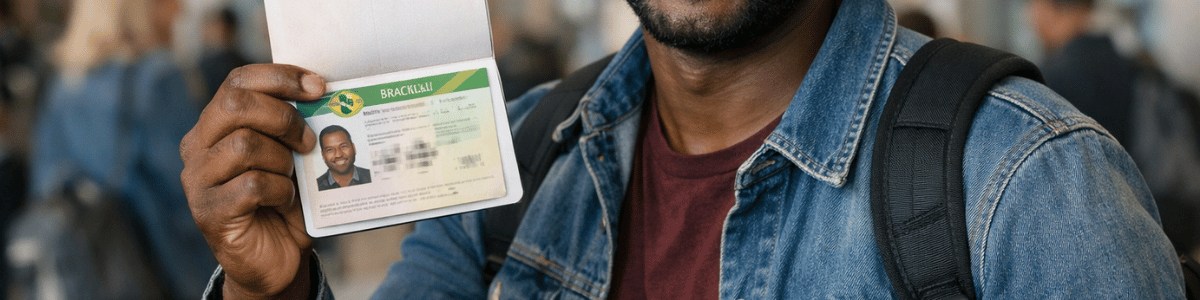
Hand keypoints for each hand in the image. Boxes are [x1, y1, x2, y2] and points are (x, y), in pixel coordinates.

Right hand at [180, 64, 325, 298]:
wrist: (276, 258)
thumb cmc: (285, 201)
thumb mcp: (291, 156)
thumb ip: (294, 126)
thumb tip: (325, 94)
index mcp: (215, 125)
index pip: (238, 81)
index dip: (280, 77)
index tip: (318, 86)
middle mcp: (198, 147)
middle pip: (235, 105)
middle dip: (283, 117)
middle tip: (308, 140)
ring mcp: (199, 180)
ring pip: (244, 145)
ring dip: (282, 160)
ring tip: (292, 177)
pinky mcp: (209, 211)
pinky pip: (251, 185)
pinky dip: (279, 190)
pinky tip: (284, 200)